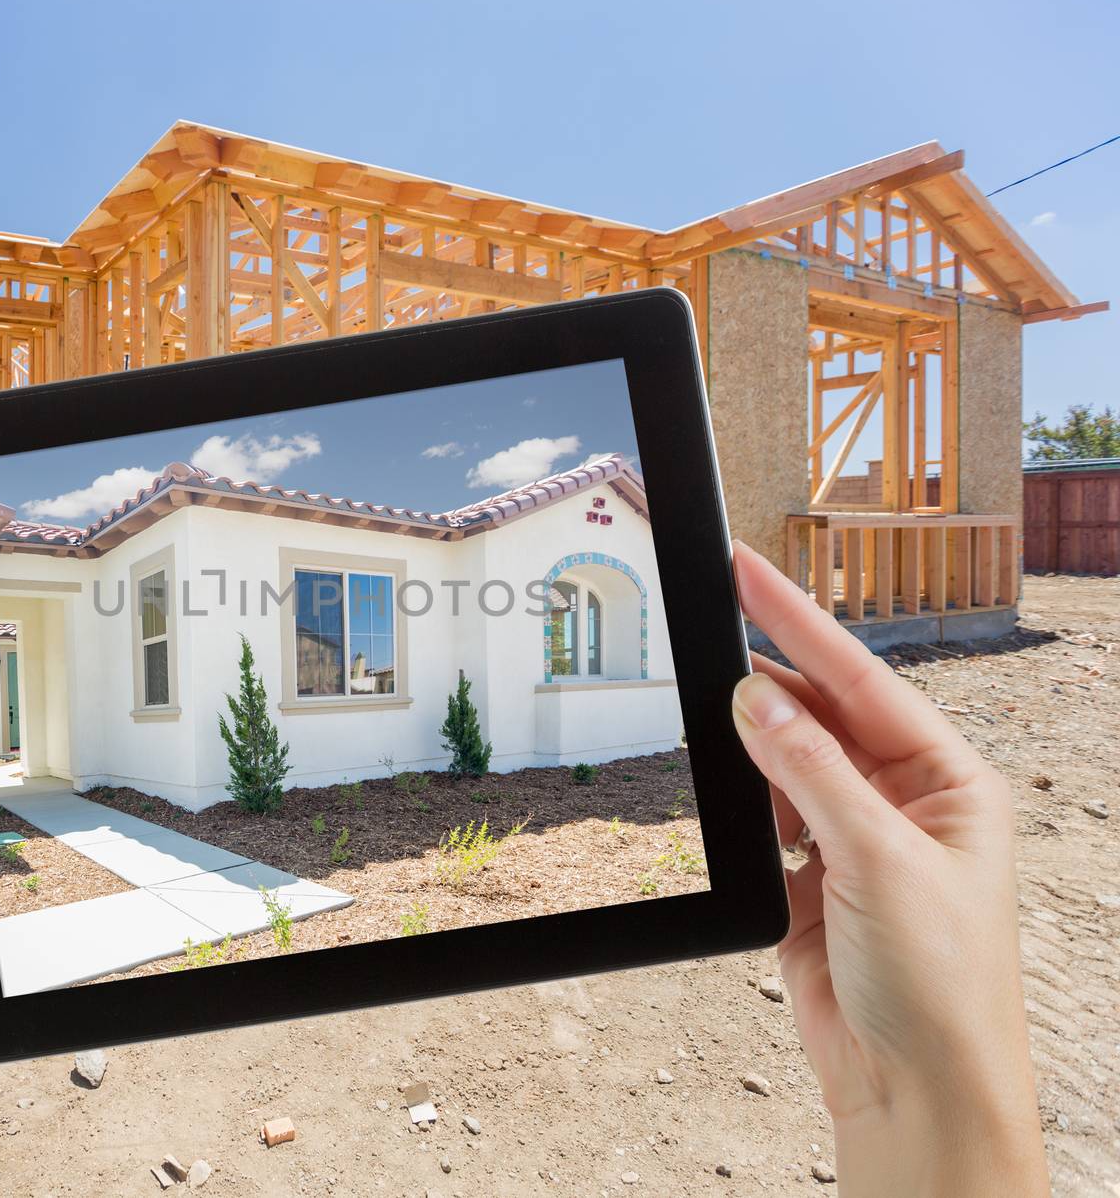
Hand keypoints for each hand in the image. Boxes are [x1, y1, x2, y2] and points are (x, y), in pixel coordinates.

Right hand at [730, 541, 1046, 1196]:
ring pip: (788, 761)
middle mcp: (906, 802)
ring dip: (751, 741)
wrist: (915, 1089)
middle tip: (709, 619)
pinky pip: (766, 814)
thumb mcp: (881, 860)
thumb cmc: (940, 984)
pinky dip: (742, 796)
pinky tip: (726, 779)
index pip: (863, 681)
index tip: (749, 571)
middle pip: (823, 713)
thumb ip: (812, 772)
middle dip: (768, 677)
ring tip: (709, 704)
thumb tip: (754, 699)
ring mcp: (856, 841)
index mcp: (952, 783)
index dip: (800, 622)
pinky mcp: (811, 880)